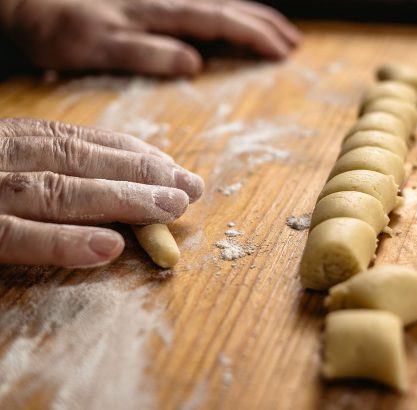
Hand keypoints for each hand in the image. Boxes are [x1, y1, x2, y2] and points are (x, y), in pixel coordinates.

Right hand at [0, 117, 203, 266]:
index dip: (128, 153)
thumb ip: (38, 168)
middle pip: (75, 160)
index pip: (73, 142)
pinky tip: (111, 246)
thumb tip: (110, 187)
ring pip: (56, 192)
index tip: (171, 166)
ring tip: (171, 208)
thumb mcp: (0, 167)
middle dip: (140, 173)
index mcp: (3, 141)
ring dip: (120, 199)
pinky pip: (13, 237)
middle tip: (190, 187)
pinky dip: (63, 241)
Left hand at [1, 0, 300, 75]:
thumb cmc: (58, 26)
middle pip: (227, 7)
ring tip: (278, 31)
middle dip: (263, 25)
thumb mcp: (96, 46)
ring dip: (251, 16)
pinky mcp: (153, 1)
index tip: (283, 52)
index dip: (253, 36)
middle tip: (293, 44)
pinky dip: (226, 12)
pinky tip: (233, 17)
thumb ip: (145, 53)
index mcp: (158, 12)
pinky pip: (202, 4)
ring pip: (218, 2)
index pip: (219, 21)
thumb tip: (193, 63)